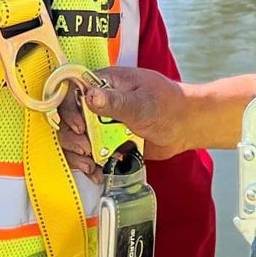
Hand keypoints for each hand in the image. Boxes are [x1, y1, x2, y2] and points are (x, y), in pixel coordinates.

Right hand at [55, 67, 190, 171]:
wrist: (186, 125)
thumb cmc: (169, 105)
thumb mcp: (142, 103)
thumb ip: (116, 102)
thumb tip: (90, 96)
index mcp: (104, 84)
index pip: (72, 92)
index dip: (69, 111)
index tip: (80, 127)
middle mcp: (99, 103)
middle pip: (68, 119)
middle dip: (72, 137)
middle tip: (86, 150)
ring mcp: (102, 124)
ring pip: (76, 138)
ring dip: (77, 154)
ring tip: (90, 165)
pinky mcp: (107, 142)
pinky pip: (90, 154)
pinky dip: (88, 165)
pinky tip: (95, 172)